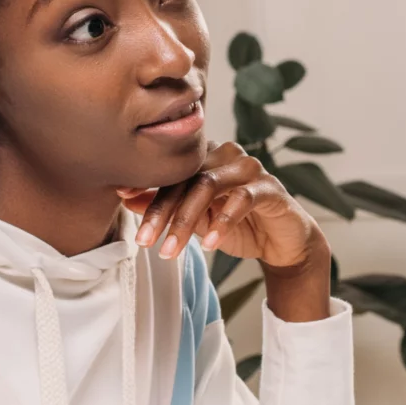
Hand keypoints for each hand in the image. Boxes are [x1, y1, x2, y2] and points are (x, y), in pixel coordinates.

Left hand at [122, 142, 328, 320]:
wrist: (283, 243)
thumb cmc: (239, 227)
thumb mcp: (197, 220)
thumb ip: (168, 207)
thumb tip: (127, 197)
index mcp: (206, 158)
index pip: (172, 170)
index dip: (147, 185)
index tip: (122, 197)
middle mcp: (226, 155)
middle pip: (187, 177)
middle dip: (162, 211)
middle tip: (144, 241)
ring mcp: (250, 169)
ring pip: (209, 186)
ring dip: (187, 220)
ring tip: (172, 249)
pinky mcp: (270, 187)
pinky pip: (242, 199)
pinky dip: (223, 222)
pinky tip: (211, 245)